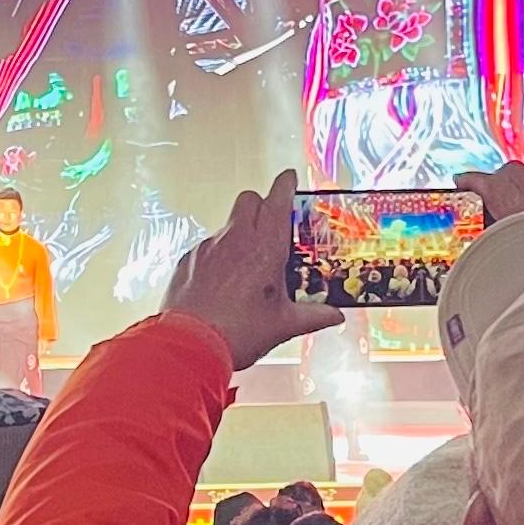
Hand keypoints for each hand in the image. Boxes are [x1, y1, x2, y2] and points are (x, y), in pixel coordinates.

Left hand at [165, 170, 344, 369]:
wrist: (188, 346)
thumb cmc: (237, 332)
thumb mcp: (283, 325)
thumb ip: (312, 316)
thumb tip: (335, 316)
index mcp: (264, 248)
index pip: (277, 199)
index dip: (285, 185)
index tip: (290, 178)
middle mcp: (235, 239)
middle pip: (249, 199)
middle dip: (262, 205)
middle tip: (272, 226)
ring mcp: (208, 247)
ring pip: (227, 224)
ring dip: (240, 232)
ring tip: (248, 265)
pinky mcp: (188, 260)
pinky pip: (207, 247)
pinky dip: (219, 256)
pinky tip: (223, 283)